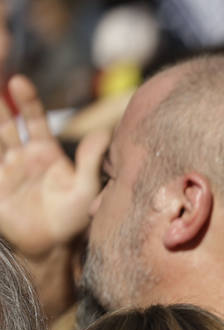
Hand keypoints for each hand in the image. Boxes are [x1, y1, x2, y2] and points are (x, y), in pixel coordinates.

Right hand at [0, 75, 106, 258]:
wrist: (53, 247)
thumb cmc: (73, 217)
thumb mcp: (86, 188)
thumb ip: (92, 161)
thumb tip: (105, 131)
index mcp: (45, 151)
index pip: (34, 119)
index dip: (26, 101)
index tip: (19, 81)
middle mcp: (22, 155)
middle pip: (7, 122)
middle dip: (0, 102)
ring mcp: (5, 169)